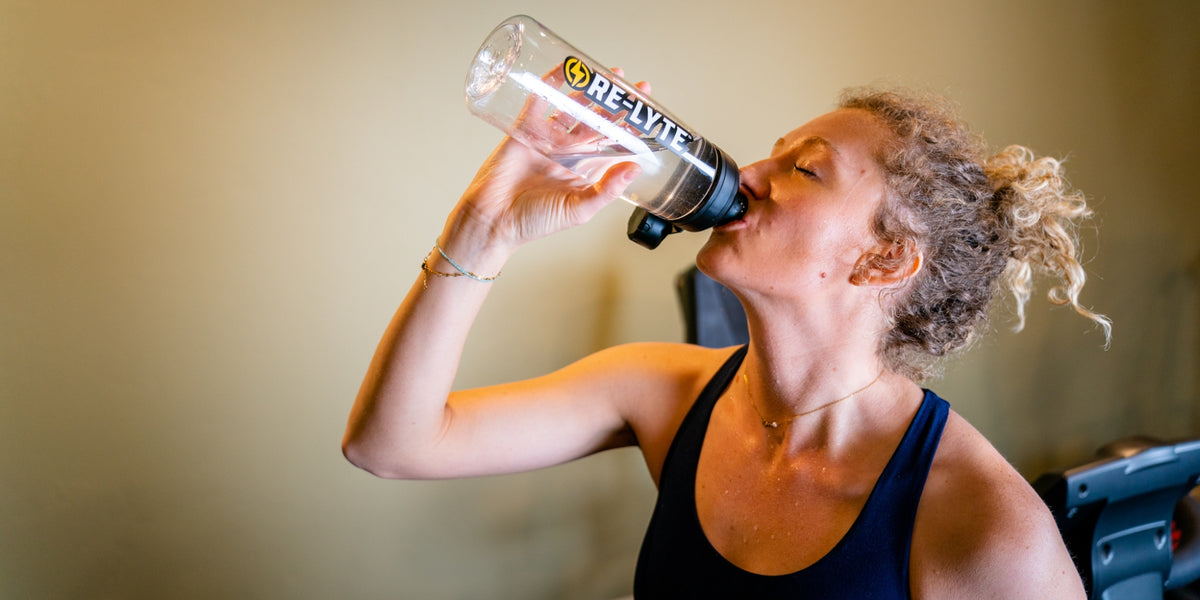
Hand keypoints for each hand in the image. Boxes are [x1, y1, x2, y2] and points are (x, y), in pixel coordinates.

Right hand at [445, 68, 649, 254]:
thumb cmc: (534, 222)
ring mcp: (545, 140)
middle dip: (610, 103)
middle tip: (627, 84)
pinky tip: (561, 71)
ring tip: (601, 74)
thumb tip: (634, 168)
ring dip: (584, 91)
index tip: (645, 112)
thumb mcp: (579, 210)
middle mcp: (566, 153)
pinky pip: (538, 103)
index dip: (627, 127)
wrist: (494, 220)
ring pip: (569, 109)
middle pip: (593, 121)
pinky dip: (548, 86)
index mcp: (583, 171)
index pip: (611, 143)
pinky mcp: (523, 131)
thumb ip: (607, 190)